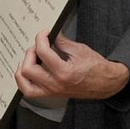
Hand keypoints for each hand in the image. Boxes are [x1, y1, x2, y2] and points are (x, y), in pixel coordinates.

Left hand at [15, 31, 129, 101]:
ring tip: (29, 58)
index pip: (42, 52)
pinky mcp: (52, 95)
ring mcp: (53, 92)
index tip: (44, 33)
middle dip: (30, 52)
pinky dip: (24, 81)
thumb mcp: (80, 50)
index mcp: (64, 72)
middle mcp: (56, 84)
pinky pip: (30, 92)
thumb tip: (51, 35)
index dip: (41, 38)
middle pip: (28, 69)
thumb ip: (62, 42)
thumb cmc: (97, 68)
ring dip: (23, 69)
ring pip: (25, 84)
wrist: (106, 83)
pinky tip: (27, 71)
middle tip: (38, 45)